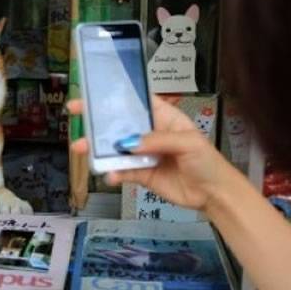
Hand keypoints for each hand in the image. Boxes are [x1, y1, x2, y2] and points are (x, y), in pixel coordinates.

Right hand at [68, 96, 231, 210]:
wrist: (214, 194)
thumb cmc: (208, 161)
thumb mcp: (188, 142)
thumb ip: (157, 140)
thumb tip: (128, 143)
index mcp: (163, 118)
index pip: (136, 102)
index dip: (115, 98)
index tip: (94, 95)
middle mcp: (150, 134)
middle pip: (119, 124)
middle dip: (98, 121)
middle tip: (76, 116)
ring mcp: (144, 155)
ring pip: (116, 149)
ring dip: (98, 149)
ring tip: (82, 149)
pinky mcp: (141, 174)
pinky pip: (122, 172)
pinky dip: (113, 173)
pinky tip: (108, 175)